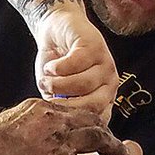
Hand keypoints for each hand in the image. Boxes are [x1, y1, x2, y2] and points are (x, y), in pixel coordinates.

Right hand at [0, 98, 136, 154]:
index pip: (73, 110)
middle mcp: (55, 119)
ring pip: (98, 138)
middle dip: (105, 130)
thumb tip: (28, 129)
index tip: (93, 126)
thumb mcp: (9, 120)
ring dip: (114, 146)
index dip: (87, 119)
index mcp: (42, 106)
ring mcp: (60, 140)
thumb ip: (26, 121)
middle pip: (91, 120)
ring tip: (124, 154)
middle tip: (113, 140)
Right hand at [33, 7, 118, 122]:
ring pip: (84, 84)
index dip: (73, 121)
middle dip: (65, 104)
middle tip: (47, 95)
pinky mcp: (95, 46)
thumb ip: (61, 108)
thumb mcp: (57, 92)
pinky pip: (76, 64)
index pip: (97, 121)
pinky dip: (57, 68)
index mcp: (103, 99)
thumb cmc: (56, 65)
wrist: (55, 29)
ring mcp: (105, 64)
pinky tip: (50, 66)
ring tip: (45, 79)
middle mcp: (109, 83)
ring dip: (57, 84)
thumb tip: (58, 126)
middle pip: (93, 105)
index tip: (54, 115)